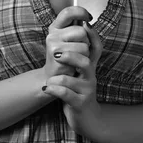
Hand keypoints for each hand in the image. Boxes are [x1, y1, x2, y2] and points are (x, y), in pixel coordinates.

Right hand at [44, 6, 92, 82]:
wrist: (57, 79)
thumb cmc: (71, 60)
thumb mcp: (83, 43)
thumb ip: (89, 32)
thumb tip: (87, 24)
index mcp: (57, 27)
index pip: (68, 12)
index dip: (81, 12)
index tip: (88, 18)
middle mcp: (53, 34)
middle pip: (81, 31)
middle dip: (85, 42)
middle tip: (77, 50)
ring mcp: (53, 44)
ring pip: (83, 44)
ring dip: (85, 54)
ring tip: (75, 59)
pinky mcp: (56, 56)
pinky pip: (80, 55)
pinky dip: (81, 61)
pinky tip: (72, 65)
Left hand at [44, 21, 103, 140]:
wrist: (87, 118)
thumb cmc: (79, 91)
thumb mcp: (80, 72)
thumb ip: (77, 55)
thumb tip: (73, 31)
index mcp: (90, 66)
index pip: (96, 48)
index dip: (93, 36)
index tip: (84, 24)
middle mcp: (90, 76)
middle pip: (85, 62)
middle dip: (70, 56)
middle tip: (55, 55)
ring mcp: (86, 90)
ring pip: (71, 80)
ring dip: (57, 79)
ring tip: (50, 80)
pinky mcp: (79, 103)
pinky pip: (65, 94)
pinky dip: (54, 90)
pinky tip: (46, 89)